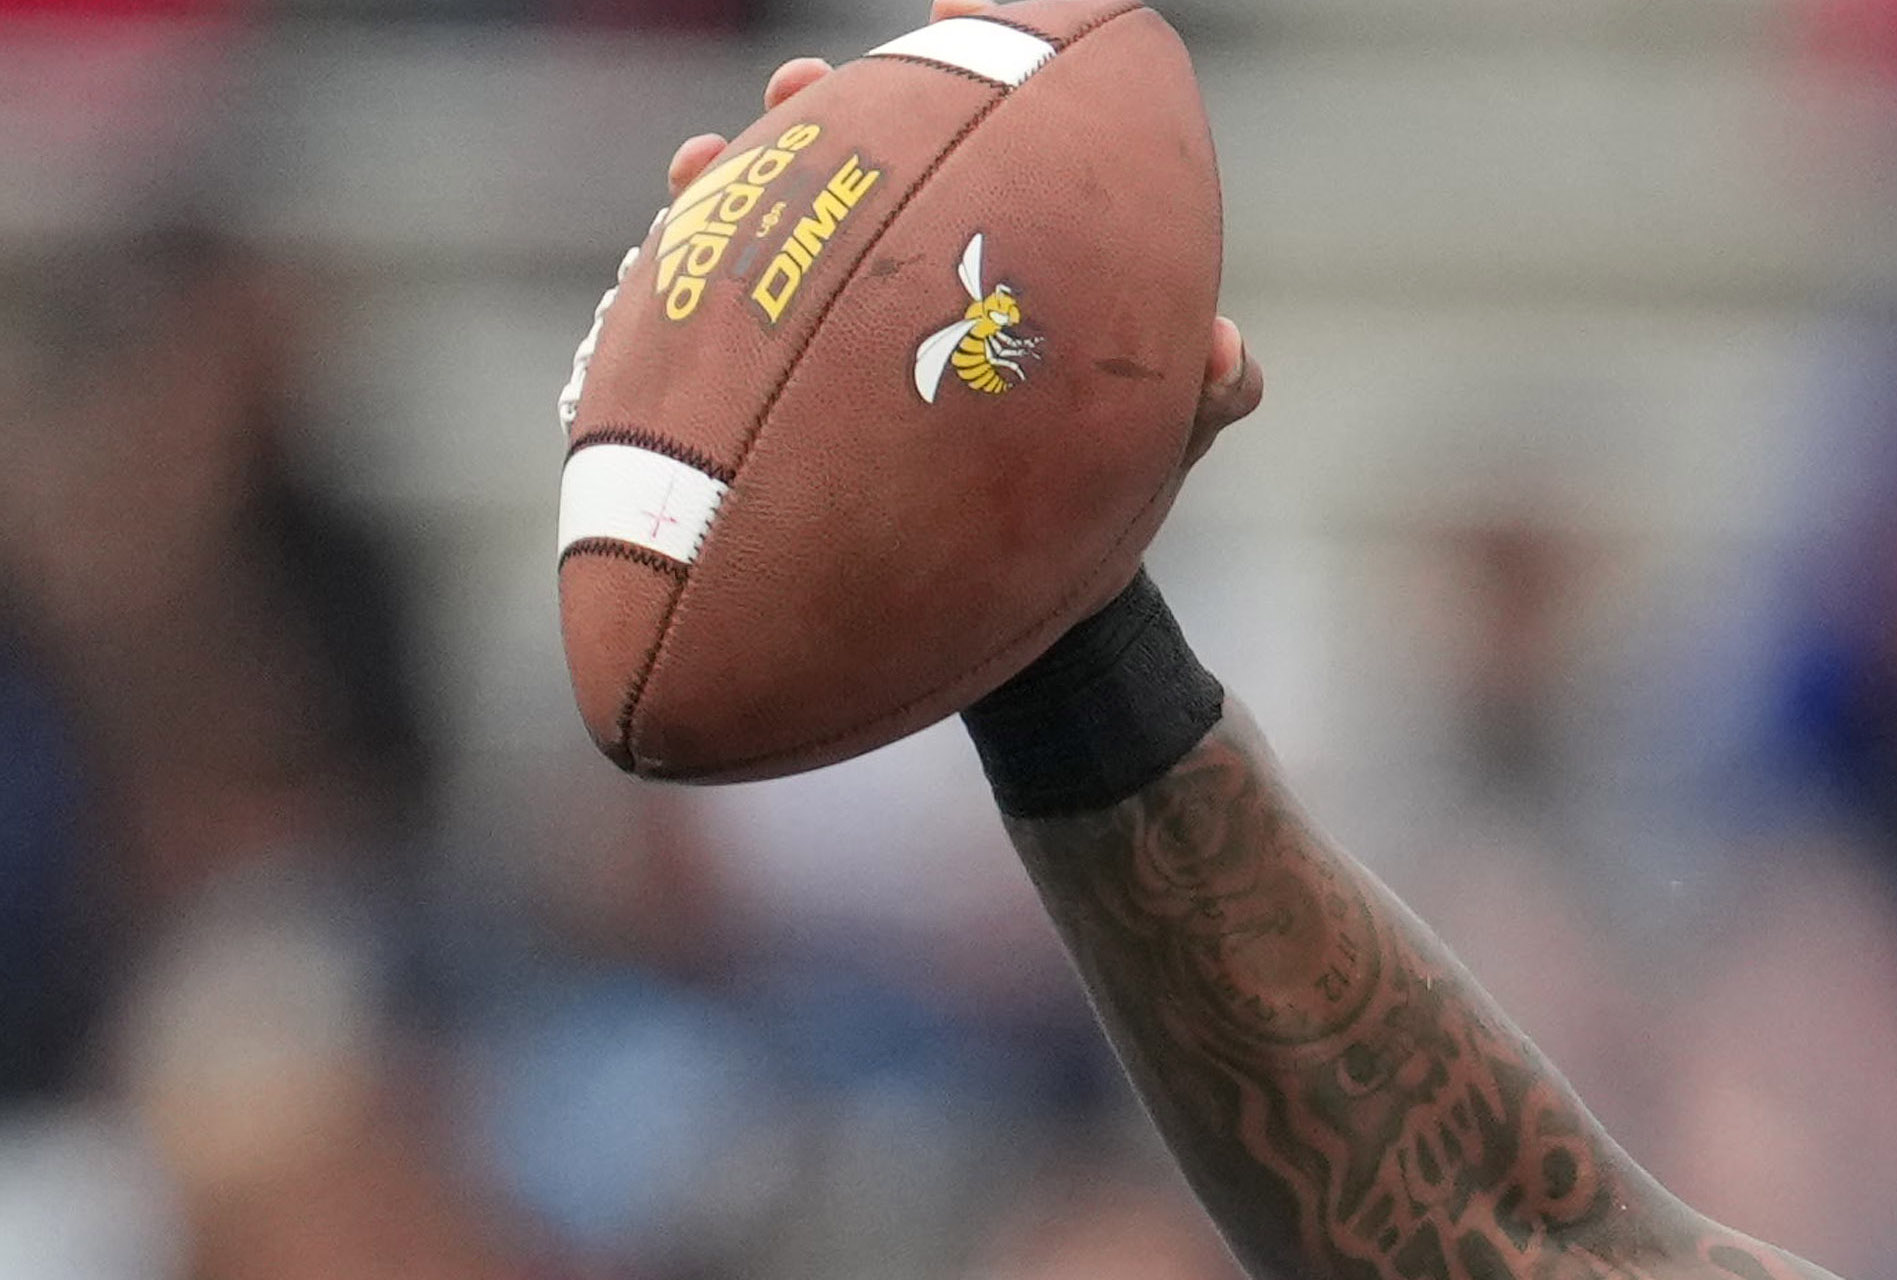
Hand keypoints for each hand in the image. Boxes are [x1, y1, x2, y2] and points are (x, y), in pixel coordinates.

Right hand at [670, 60, 1264, 580]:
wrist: (1041, 605)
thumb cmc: (1110, 495)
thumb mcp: (1166, 437)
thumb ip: (1210, 393)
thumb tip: (1229, 357)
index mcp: (1009, 245)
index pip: (988, 126)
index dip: (972, 52)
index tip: (956, 9)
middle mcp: (924, 266)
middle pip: (867, 154)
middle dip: (829, 107)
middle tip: (806, 82)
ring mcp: (855, 322)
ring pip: (783, 225)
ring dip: (737, 179)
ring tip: (705, 160)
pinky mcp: (797, 383)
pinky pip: (731, 323)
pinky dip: (694, 280)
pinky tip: (667, 259)